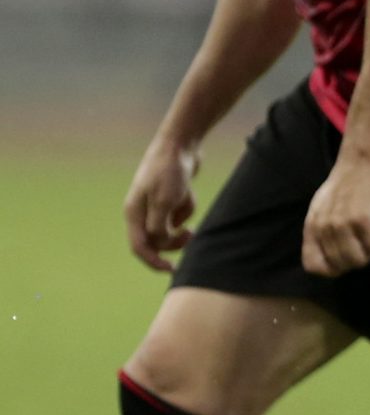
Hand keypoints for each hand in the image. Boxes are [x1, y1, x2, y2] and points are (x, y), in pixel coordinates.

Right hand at [124, 134, 201, 271]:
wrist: (180, 144)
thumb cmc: (169, 171)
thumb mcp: (164, 201)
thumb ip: (159, 226)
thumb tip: (158, 245)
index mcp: (134, 213)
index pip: (140, 247)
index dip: (153, 261)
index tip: (172, 270)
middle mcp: (141, 211)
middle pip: (155, 241)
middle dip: (173, 242)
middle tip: (190, 236)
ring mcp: (155, 204)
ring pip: (169, 228)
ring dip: (182, 224)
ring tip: (189, 210)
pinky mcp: (169, 197)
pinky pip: (179, 214)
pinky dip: (186, 208)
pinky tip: (189, 193)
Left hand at [302, 154, 369, 276]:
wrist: (362, 161)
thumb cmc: (347, 184)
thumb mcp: (324, 208)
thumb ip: (323, 231)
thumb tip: (333, 256)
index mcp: (312, 227)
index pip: (313, 266)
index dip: (333, 268)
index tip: (348, 256)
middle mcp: (324, 228)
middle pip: (342, 266)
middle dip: (359, 259)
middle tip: (368, 243)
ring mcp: (343, 224)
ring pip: (359, 261)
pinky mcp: (364, 219)